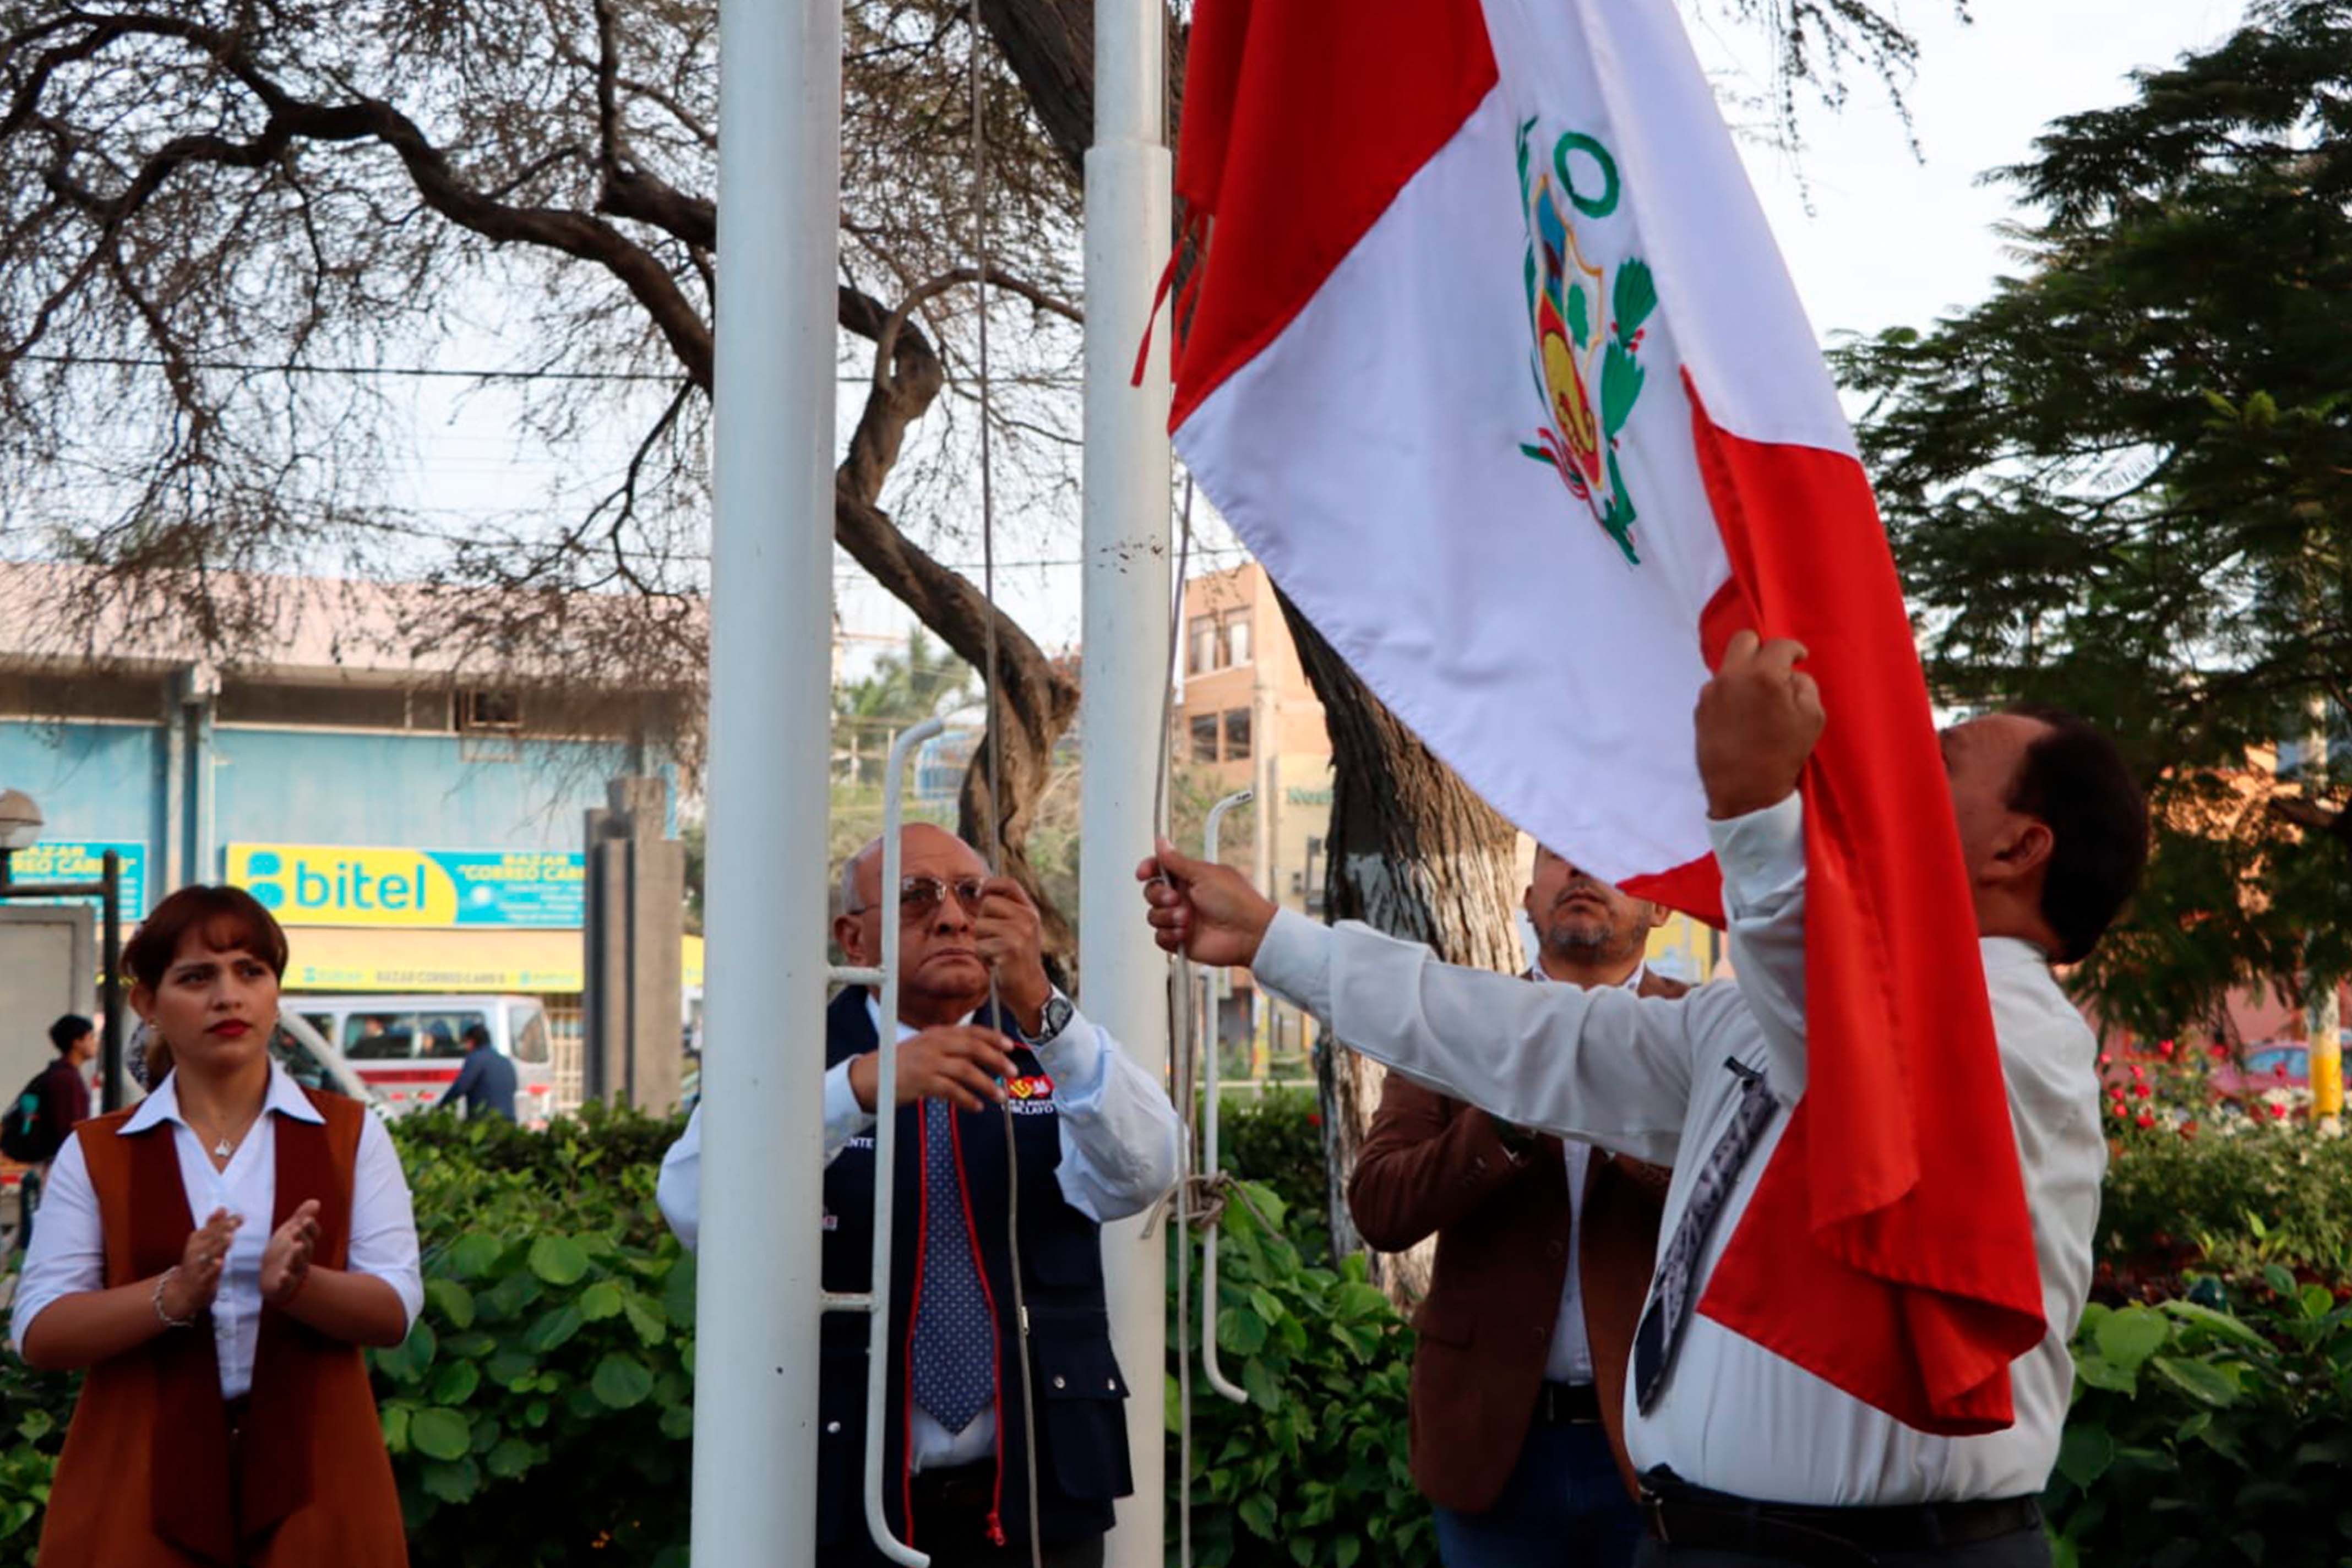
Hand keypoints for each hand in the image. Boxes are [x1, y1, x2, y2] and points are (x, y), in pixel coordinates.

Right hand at [164, 1208, 241, 1319]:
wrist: (183, 1289)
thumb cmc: (197, 1261)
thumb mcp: (203, 1243)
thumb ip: (213, 1225)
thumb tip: (222, 1208)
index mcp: (197, 1239)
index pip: (212, 1228)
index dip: (225, 1222)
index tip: (240, 1216)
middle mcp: (195, 1251)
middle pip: (210, 1239)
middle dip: (222, 1230)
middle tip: (234, 1223)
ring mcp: (197, 1266)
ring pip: (209, 1254)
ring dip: (218, 1245)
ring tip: (229, 1236)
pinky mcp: (201, 1281)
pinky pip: (207, 1274)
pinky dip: (213, 1268)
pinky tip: (220, 1262)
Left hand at [260, 1199, 321, 1306]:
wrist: (271, 1277)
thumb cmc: (283, 1252)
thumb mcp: (289, 1232)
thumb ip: (301, 1217)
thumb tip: (316, 1201)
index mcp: (304, 1243)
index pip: (312, 1235)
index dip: (310, 1228)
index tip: (307, 1219)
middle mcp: (302, 1257)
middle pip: (306, 1248)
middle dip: (303, 1238)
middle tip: (297, 1228)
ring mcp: (294, 1271)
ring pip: (298, 1264)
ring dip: (298, 1255)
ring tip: (296, 1247)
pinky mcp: (283, 1285)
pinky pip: (287, 1283)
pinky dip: (286, 1279)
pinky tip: (283, 1274)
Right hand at [847, 1025, 1018, 1114]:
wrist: (871, 1078)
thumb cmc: (902, 1065)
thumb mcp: (926, 1048)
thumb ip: (950, 1048)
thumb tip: (982, 1056)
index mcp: (937, 1033)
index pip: (971, 1031)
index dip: (993, 1037)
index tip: (1011, 1046)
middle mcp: (933, 1043)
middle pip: (973, 1048)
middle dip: (996, 1060)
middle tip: (1012, 1072)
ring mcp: (927, 1062)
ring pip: (966, 1070)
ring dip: (986, 1084)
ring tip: (999, 1097)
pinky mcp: (922, 1081)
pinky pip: (951, 1090)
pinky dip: (967, 1099)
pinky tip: (976, 1107)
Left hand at [972, 875, 1051, 1030]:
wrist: (1029, 989)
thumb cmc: (1017, 958)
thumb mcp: (1019, 929)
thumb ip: (1006, 910)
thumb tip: (980, 890)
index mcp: (1030, 911)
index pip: (1009, 884)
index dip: (991, 884)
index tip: (980, 892)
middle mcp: (1028, 919)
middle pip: (988, 903)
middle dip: (984, 920)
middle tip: (995, 939)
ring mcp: (1020, 933)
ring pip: (980, 925)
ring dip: (982, 940)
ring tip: (996, 951)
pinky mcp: (1010, 949)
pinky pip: (980, 945)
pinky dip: (983, 956)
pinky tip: (997, 962)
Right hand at [1136, 837, 1277, 967]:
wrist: (1249, 934)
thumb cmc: (1237, 901)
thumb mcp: (1205, 874)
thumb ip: (1177, 861)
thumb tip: (1162, 842)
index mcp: (1190, 878)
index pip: (1159, 869)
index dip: (1148, 869)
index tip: (1143, 873)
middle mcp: (1184, 898)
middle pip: (1151, 892)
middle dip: (1159, 896)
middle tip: (1176, 899)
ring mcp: (1181, 919)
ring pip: (1153, 916)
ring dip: (1168, 917)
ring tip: (1187, 919)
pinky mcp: (1181, 940)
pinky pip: (1160, 937)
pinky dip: (1170, 935)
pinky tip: (1185, 933)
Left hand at [1694, 630, 1824, 819]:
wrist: (1743, 791)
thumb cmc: (1783, 755)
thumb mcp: (1812, 718)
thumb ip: (1805, 686)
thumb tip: (1790, 674)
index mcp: (1763, 675)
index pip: (1778, 645)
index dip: (1794, 650)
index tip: (1799, 658)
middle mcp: (1731, 676)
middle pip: (1743, 640)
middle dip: (1761, 648)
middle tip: (1774, 668)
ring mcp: (1710, 692)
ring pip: (1729, 666)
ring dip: (1744, 673)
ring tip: (1757, 698)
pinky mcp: (1699, 709)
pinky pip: (1717, 689)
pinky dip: (1731, 693)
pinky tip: (1741, 714)